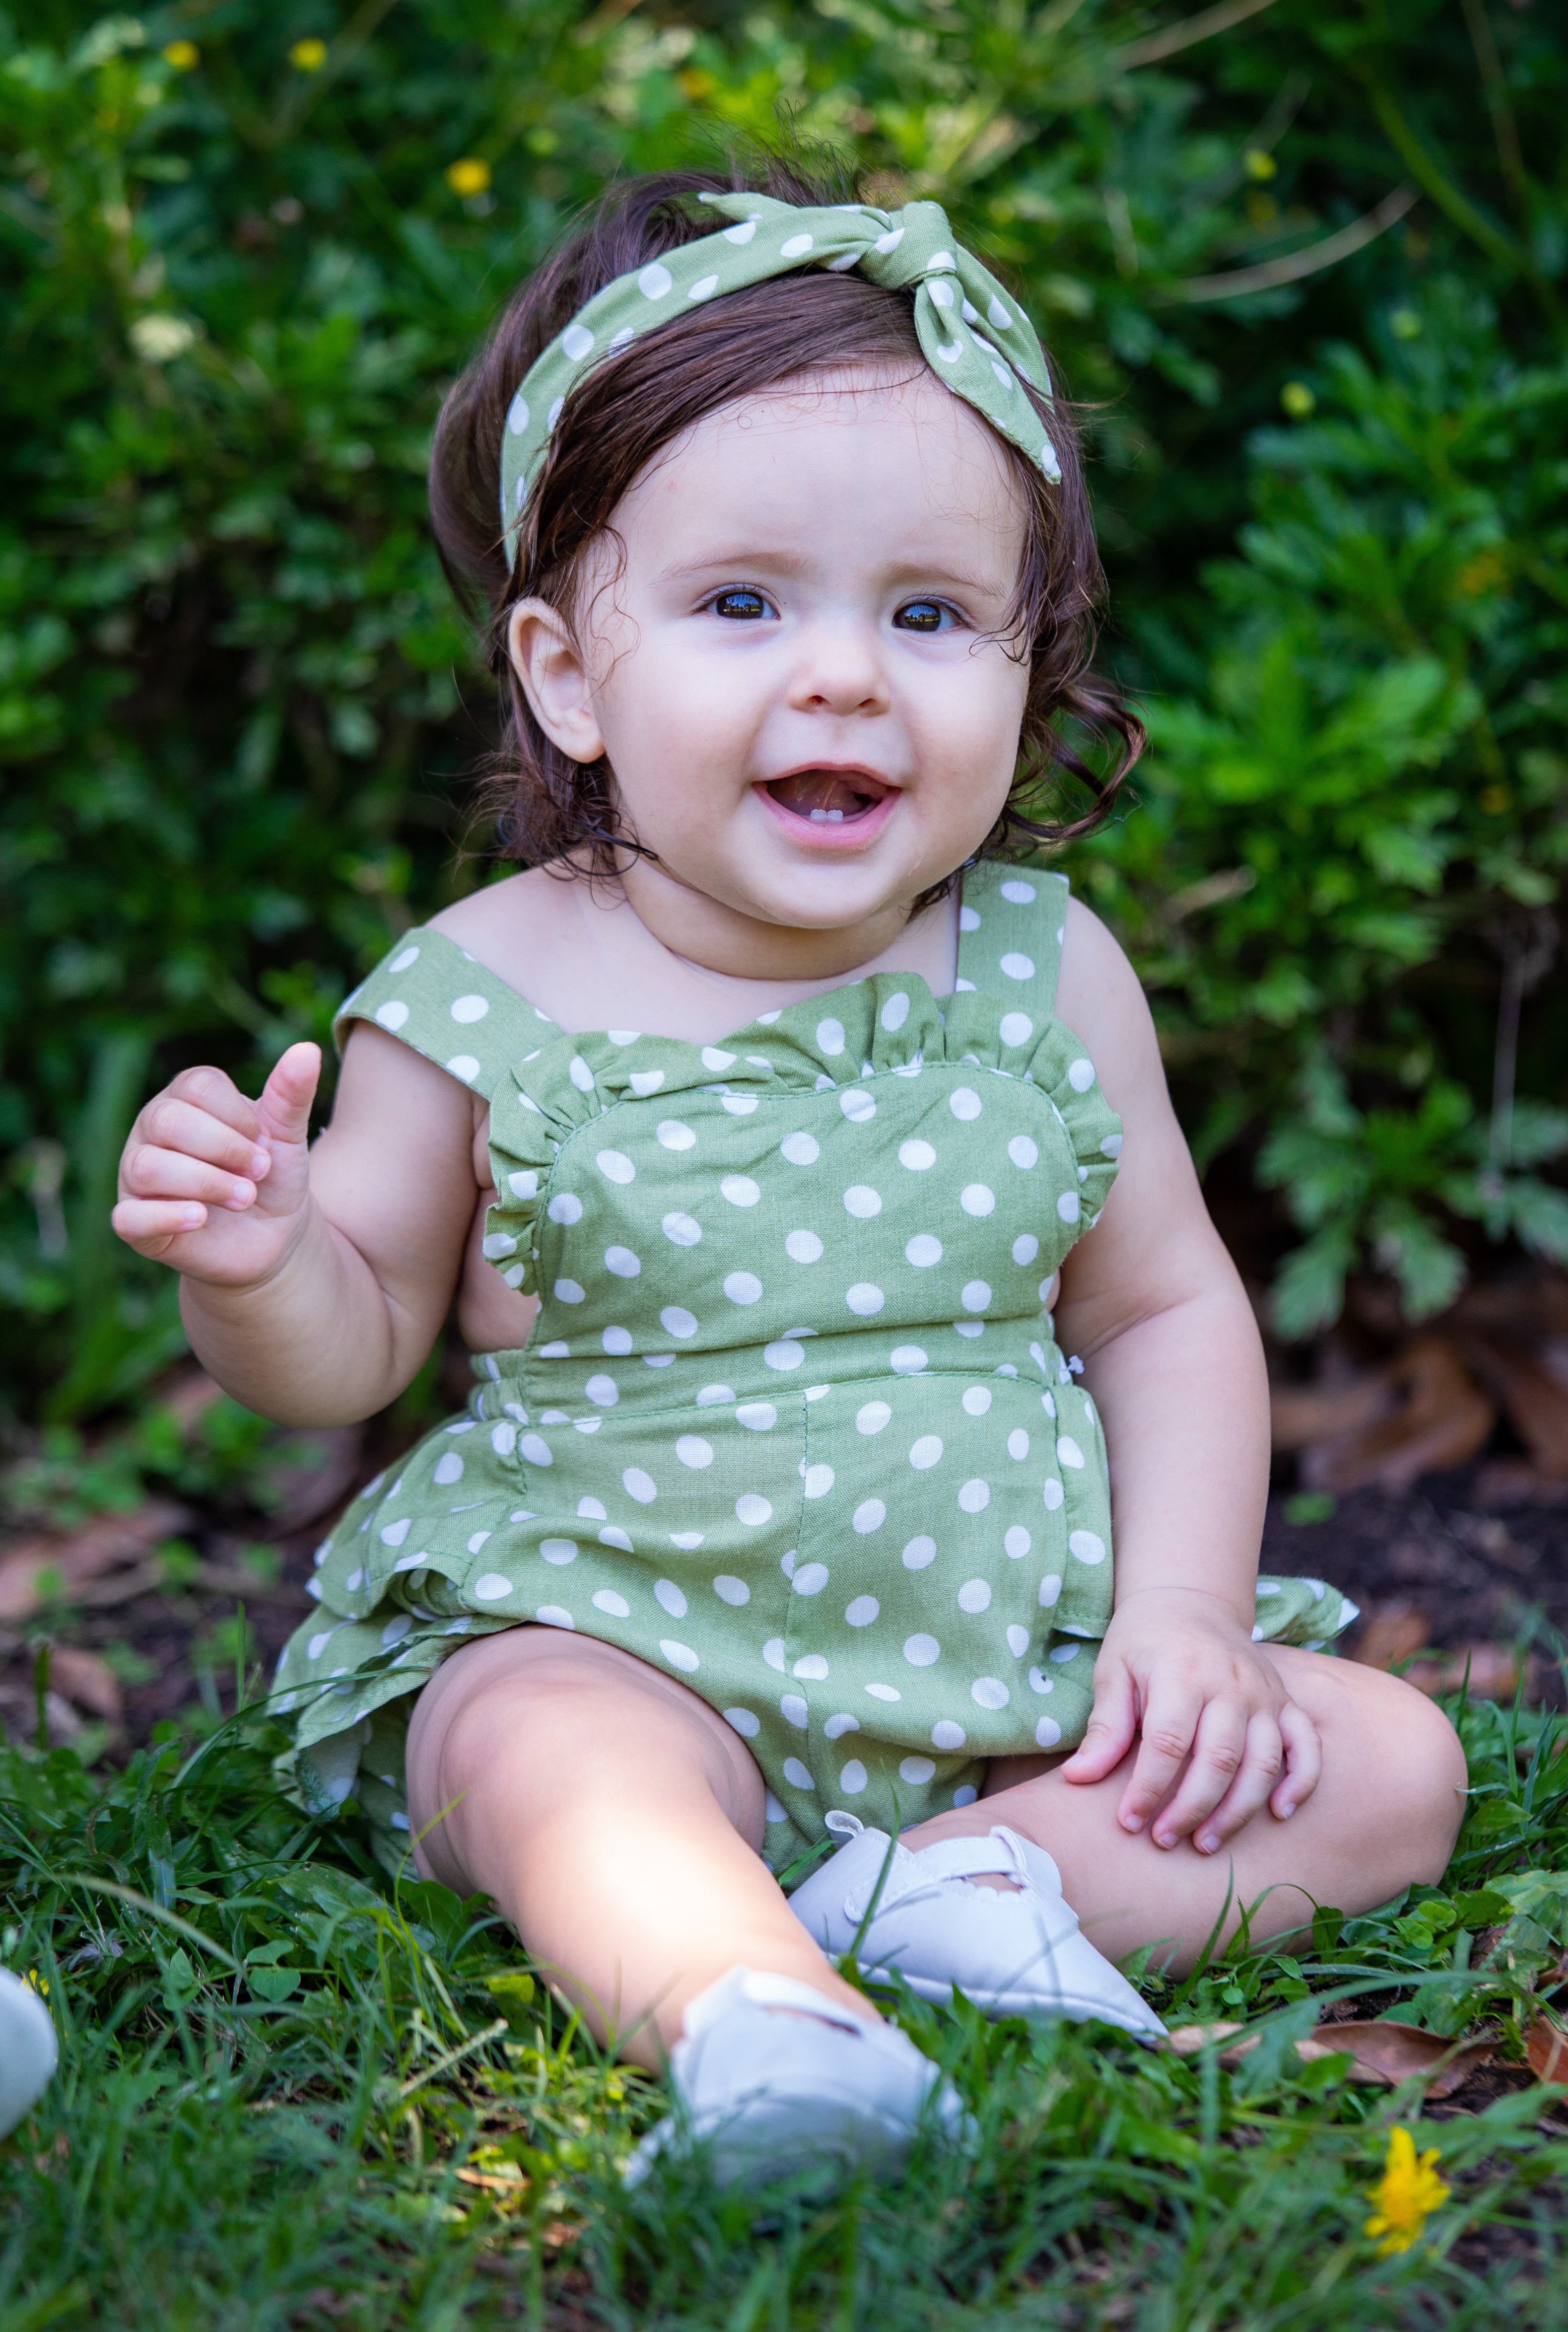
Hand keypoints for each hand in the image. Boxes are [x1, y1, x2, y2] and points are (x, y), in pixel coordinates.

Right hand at [112, 1043, 321, 1286]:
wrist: (273, 1235)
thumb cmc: (270, 1177)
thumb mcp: (287, 1135)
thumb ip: (291, 1094)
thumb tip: (308, 1049)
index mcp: (183, 1099)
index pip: (196, 1086)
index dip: (239, 1116)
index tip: (265, 1142)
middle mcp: (150, 1131)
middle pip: (168, 1121)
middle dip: (225, 1148)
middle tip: (259, 1172)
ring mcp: (135, 1177)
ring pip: (148, 1167)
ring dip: (207, 1182)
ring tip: (245, 1197)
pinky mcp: (134, 1223)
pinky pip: (128, 1217)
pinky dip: (168, 1216)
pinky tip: (202, 1218)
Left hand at [1059, 1586, 1320, 1853]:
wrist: (1191, 1601)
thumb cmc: (1144, 1643)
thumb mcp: (1113, 1672)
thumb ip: (1105, 1727)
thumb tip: (1077, 1779)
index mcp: (1181, 1673)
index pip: (1167, 1743)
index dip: (1148, 1788)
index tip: (1129, 1822)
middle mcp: (1230, 1684)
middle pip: (1218, 1760)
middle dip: (1190, 1809)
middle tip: (1164, 1840)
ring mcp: (1265, 1694)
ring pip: (1263, 1764)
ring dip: (1237, 1811)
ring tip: (1206, 1842)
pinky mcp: (1287, 1702)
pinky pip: (1307, 1746)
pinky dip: (1300, 1782)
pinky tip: (1278, 1813)